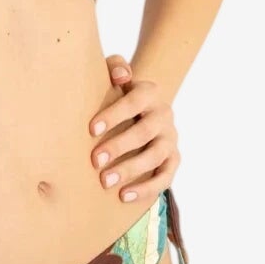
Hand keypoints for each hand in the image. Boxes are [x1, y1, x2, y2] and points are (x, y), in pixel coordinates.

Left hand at [87, 53, 181, 203]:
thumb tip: (120, 75)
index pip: (134, 101)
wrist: (142, 110)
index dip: (114, 115)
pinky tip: (124, 196)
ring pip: (155, 156)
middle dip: (119, 146)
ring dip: (130, 170)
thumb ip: (115, 66)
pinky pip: (165, 176)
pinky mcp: (174, 159)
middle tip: (94, 161)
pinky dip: (147, 188)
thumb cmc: (118, 94)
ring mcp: (170, 138)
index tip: (91, 129)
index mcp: (150, 93)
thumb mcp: (116, 76)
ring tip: (105, 182)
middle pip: (144, 131)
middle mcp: (164, 114)